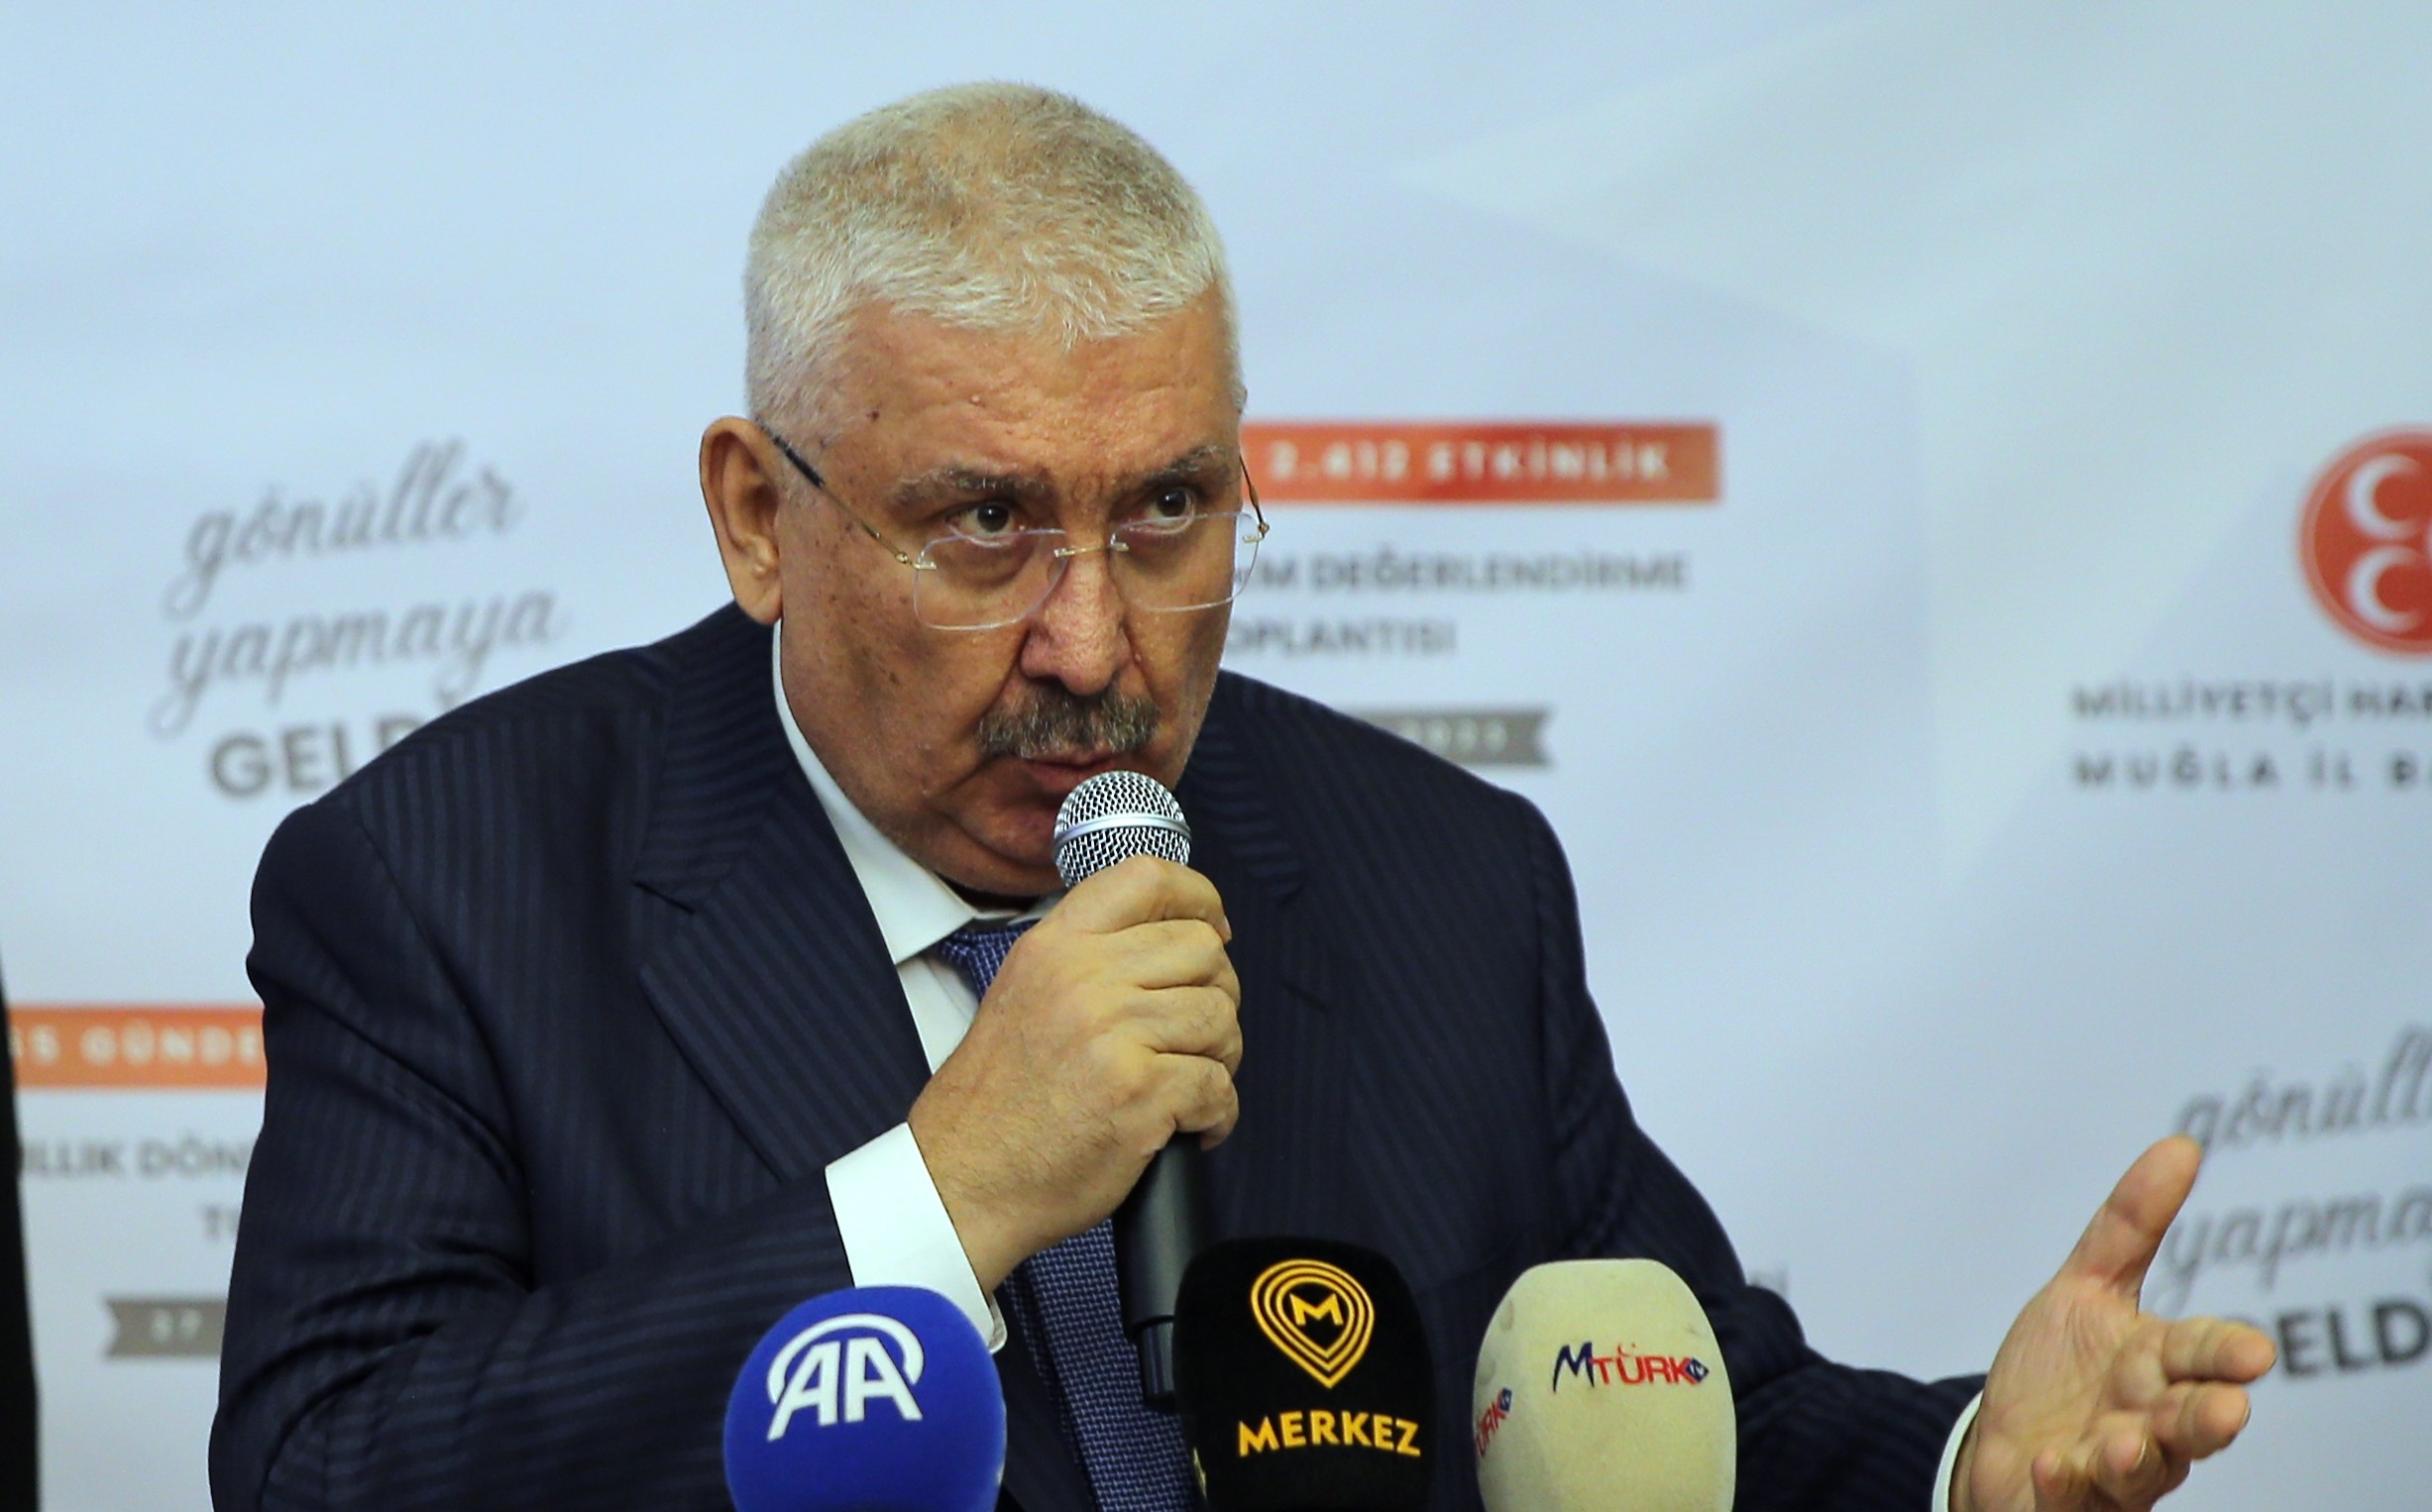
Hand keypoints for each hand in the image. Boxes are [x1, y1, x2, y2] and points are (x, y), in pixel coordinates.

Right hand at [908, 855, 1241, 1290]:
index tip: (1214, 929)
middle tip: (1195, 1035)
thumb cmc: (997, 1102)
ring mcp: (1113, 1034)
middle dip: (1217, 994)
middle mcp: (1083, 978)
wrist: (965, 1180)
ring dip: (1220, 1057)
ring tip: (1188, 1083)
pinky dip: (1217, 1113)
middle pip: (1203, 950)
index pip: (1148, 877)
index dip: (1200, 898)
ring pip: (1220, 1018)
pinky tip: (1190, 1127)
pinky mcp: (1139, 1094)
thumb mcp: (1023, 994)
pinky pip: (1218, 1086)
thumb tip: (1171, 937)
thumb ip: (1086, 958)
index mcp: (1055, 947)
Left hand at [1954, 1136, 2275, 1510]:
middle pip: (2189, 1423)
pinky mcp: (2066, 1503)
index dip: (2223, 1355)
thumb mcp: (2084, 1288)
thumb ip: (2130, 1226)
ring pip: (2140, 1472)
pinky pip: (2071, 1500)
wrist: (2002, 1448)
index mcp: (2156, 1367)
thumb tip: (2182, 1145)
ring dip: (2136, 1458)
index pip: (2201, 1356)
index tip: (2254, 1353)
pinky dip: (2066, 1484)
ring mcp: (2110, 1470)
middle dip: (2208, 1419)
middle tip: (2228, 1410)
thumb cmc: (2060, 1371)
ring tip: (2124, 1443)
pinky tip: (2053, 1462)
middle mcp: (2147, 1423)